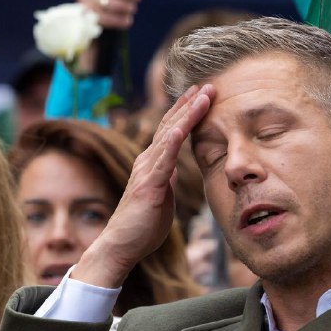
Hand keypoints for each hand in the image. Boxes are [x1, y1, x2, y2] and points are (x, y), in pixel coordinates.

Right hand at [72, 84, 213, 287]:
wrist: (121, 245)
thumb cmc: (142, 225)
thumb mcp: (161, 196)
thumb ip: (167, 179)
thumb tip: (175, 169)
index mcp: (153, 163)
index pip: (171, 130)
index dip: (186, 110)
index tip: (202, 93)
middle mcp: (148, 161)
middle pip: (171, 124)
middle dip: (190, 103)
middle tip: (209, 84)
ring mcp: (147, 171)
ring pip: (169, 135)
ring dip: (187, 114)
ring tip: (203, 95)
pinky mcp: (149, 185)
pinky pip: (162, 161)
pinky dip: (171, 142)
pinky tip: (179, 127)